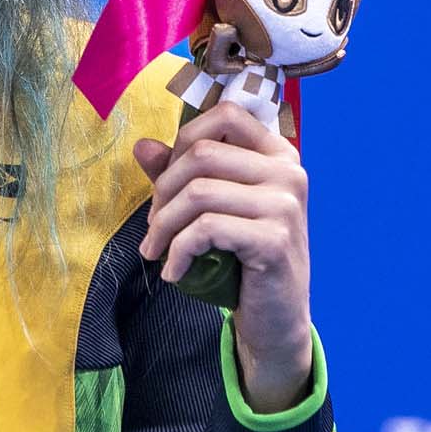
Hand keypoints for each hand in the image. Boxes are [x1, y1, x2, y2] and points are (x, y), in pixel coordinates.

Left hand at [133, 102, 314, 412]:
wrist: (276, 316)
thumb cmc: (243, 257)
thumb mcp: (213, 209)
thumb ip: (180, 174)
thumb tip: (142, 146)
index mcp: (278, 153)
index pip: (225, 115)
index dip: (184, 139)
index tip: (166, 178)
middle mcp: (288, 171)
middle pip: (202, 154)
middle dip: (163, 190)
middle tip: (154, 226)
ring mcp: (285, 204)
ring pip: (199, 192)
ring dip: (164, 225)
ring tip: (156, 250)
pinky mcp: (275, 239)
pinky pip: (206, 229)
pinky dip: (178, 251)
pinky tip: (174, 271)